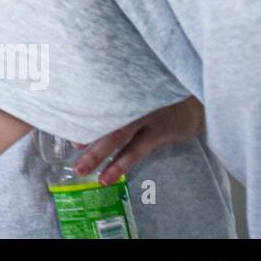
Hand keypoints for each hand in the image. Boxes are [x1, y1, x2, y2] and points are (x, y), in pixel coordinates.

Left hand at [73, 97, 204, 183]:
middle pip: (103, 113)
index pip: (96, 91)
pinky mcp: (160, 131)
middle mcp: (134, 96)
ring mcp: (148, 114)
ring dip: (98, 154)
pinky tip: (107, 177)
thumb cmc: (158, 92)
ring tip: (81, 170)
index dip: (78, 105)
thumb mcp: (137, 85)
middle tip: (67, 145)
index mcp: (123, 82)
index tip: (61, 117)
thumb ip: (113, 92)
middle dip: (83, 131)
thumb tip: (81, 112)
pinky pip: (135, 151)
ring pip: (117, 135)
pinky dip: (119, 165)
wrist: (199, 100)